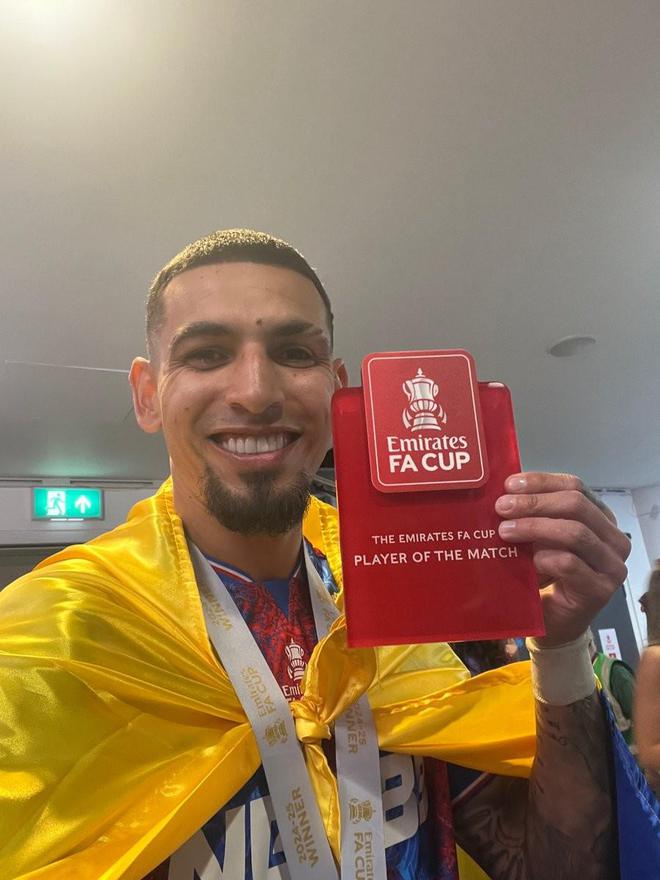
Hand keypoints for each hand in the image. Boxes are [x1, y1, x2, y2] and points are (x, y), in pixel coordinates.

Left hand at [495, 472, 630, 646]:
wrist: (552, 621)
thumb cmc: (544, 574)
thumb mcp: (538, 537)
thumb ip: (531, 513)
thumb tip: (503, 491)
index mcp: (599, 517)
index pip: (575, 486)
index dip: (542, 482)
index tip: (510, 485)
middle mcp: (613, 537)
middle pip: (576, 505)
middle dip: (534, 503)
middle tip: (502, 507)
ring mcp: (611, 565)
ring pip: (575, 533)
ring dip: (535, 528)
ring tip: (505, 531)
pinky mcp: (601, 590)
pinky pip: (570, 564)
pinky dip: (544, 558)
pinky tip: (528, 560)